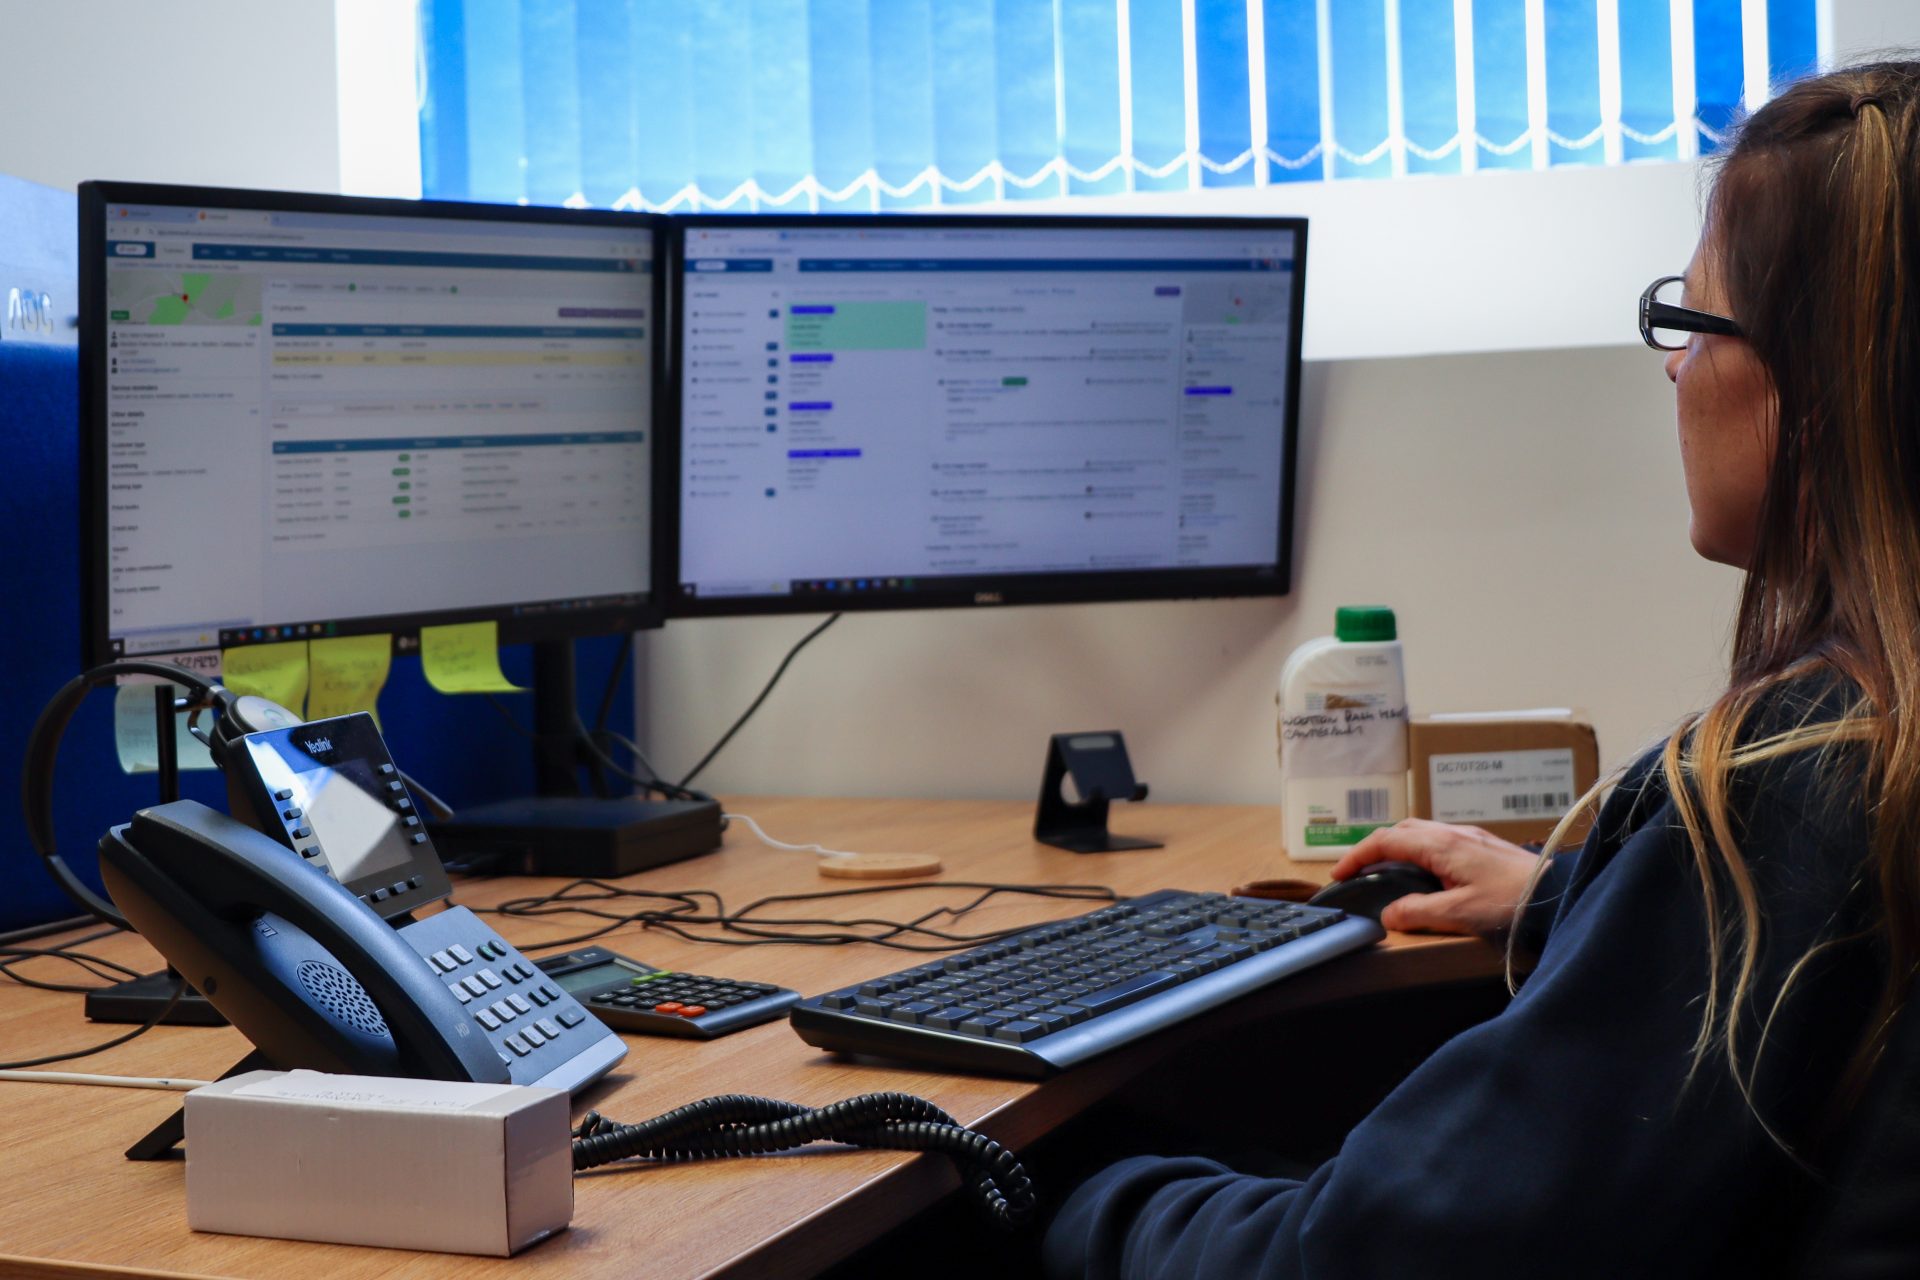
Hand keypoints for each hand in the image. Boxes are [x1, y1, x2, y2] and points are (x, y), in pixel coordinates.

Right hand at [1329, 819, 1542, 937]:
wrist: (1560, 894)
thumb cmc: (1513, 903)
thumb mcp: (1459, 913)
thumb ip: (1418, 912)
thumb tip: (1388, 914)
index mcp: (1441, 845)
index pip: (1386, 840)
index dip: (1357, 855)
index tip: (1339, 874)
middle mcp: (1454, 834)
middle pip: (1402, 829)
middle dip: (1374, 846)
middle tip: (1359, 870)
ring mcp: (1472, 838)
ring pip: (1422, 832)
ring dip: (1398, 847)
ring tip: (1387, 871)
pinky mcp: (1486, 848)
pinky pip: (1441, 841)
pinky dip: (1419, 851)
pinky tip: (1426, 874)